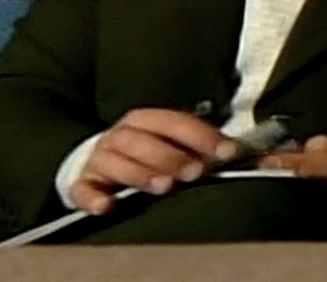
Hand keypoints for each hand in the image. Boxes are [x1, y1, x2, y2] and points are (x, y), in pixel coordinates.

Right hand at [72, 108, 236, 214]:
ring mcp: (100, 158)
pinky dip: (94, 198)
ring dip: (140, 173)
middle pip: (143, 140)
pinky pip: (83, 190)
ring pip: (116, 161)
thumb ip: (202, 144)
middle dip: (171, 155)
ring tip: (164, 186)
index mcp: (147, 120)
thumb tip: (244, 150)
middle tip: (195, 172)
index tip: (227, 152)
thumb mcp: (172, 142)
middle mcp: (121, 134)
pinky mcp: (82, 183)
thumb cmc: (147, 152)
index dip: (202, 135)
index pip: (175, 121)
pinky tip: (109, 206)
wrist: (99, 162)